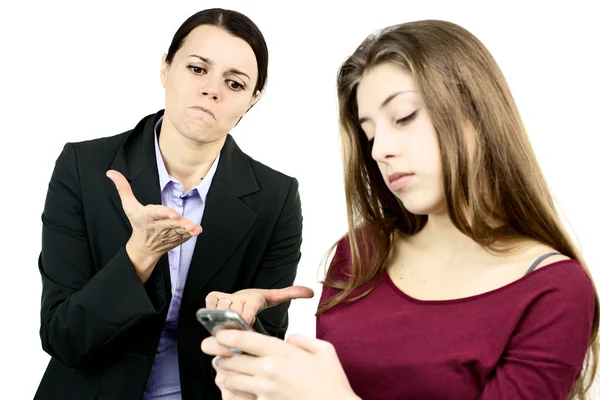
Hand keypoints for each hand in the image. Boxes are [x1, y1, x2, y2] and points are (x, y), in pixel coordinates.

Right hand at [106, 170, 201, 281]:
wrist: (144, 247)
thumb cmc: (138, 223)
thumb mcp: (129, 206)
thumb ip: (123, 188)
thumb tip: (110, 172)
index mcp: (148, 217)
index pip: (157, 213)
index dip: (165, 213)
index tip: (173, 214)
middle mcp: (159, 226)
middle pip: (170, 224)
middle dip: (179, 224)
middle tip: (189, 225)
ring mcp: (168, 234)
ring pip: (179, 231)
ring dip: (187, 230)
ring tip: (195, 229)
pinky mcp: (176, 239)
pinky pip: (184, 236)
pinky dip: (191, 234)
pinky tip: (197, 230)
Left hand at [201, 330, 358, 399]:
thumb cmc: (332, 383)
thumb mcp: (324, 350)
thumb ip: (302, 339)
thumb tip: (288, 340)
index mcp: (281, 352)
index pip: (244, 338)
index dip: (225, 333)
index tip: (217, 332)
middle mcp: (268, 370)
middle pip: (231, 358)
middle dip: (219, 352)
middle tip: (211, 348)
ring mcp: (264, 390)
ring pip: (231, 378)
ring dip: (224, 371)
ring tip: (222, 366)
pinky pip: (239, 396)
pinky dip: (233, 389)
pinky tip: (234, 386)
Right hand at [205, 286, 313, 325]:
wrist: (241, 298)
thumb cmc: (257, 302)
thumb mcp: (274, 299)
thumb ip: (291, 294)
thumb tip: (311, 291)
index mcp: (256, 296)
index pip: (251, 307)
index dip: (247, 315)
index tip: (245, 322)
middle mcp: (240, 295)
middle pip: (235, 311)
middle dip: (235, 321)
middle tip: (237, 330)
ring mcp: (227, 297)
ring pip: (222, 309)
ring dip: (223, 319)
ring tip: (228, 327)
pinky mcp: (214, 297)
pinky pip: (210, 304)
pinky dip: (211, 311)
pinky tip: (216, 320)